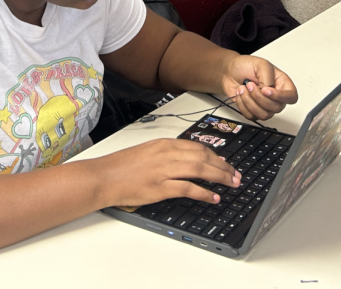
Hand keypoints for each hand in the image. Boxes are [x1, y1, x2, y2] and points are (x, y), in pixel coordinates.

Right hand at [91, 138, 240, 208]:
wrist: (105, 176)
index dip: (216, 155)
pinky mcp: (160, 187)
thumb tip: (187, 160)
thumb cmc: (122, 166)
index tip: (225, 163)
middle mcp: (166, 154)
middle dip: (223, 167)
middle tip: (236, 175)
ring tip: (231, 184)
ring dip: (220, 177)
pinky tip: (213, 197)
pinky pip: (188, 188)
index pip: (198, 147)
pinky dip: (204, 192)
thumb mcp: (148, 151)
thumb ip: (168, 154)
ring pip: (200, 169)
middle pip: (203, 157)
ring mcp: (164, 170)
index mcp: (164, 143)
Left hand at [220, 55, 297, 120]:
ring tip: (244, 89)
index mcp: (281, 83)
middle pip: (276, 108)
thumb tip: (269, 91)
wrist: (229, 71)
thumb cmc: (245, 65)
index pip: (291, 97)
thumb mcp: (261, 65)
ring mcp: (265, 105)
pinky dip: (243, 105)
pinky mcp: (253, 110)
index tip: (266, 90)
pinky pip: (252, 116)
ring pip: (264, 115)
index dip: (280, 97)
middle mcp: (275, 96)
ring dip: (250, 101)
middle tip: (250, 85)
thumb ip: (268, 78)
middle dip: (259, 97)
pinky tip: (241, 95)